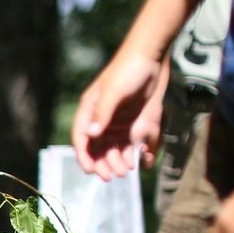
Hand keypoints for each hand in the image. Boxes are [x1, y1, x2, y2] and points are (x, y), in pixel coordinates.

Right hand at [72, 51, 166, 179]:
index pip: (81, 137)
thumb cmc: (129, 69)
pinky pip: (129, 143)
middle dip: (103, 163)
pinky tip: (137, 162)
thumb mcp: (114, 90)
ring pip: (113, 148)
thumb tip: (91, 135)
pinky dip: (131, 153)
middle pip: (97, 147)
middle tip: (111, 176)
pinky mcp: (132, 121)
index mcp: (90, 109)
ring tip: (125, 170)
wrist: (152, 56)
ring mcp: (117, 120)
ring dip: (117, 161)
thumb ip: (102, 113)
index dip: (84, 155)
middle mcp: (101, 118)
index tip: (90, 170)